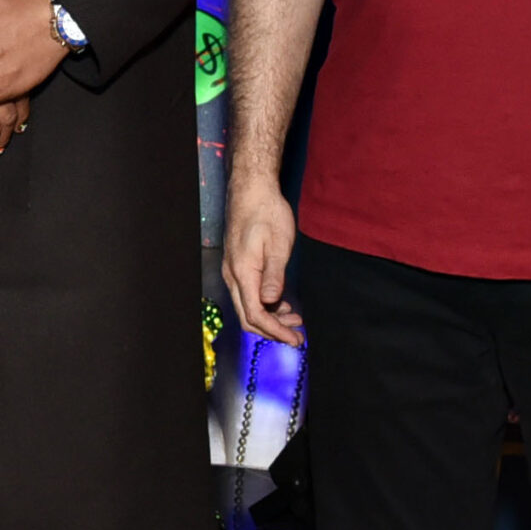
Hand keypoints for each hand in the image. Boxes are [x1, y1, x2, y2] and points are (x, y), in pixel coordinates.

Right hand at [223, 177, 303, 344]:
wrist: (252, 191)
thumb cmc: (266, 212)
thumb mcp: (277, 245)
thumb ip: (274, 276)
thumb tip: (272, 301)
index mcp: (242, 272)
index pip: (255, 314)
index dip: (275, 331)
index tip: (294, 338)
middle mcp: (233, 276)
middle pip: (248, 316)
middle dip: (273, 330)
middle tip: (296, 336)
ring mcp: (234, 271)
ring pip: (248, 306)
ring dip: (271, 318)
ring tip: (295, 320)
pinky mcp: (238, 266)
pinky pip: (248, 294)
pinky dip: (266, 305)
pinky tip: (282, 303)